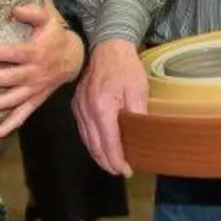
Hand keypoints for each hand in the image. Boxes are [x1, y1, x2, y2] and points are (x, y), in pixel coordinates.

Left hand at [0, 0, 84, 141]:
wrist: (74, 59)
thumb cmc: (55, 35)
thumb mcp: (50, 19)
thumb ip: (34, 11)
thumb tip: (15, 8)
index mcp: (36, 52)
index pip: (12, 54)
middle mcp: (35, 73)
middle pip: (9, 79)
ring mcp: (34, 90)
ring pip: (12, 100)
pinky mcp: (35, 101)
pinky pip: (21, 117)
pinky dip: (7, 128)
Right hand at [72, 38, 146, 176]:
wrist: (108, 47)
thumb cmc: (126, 68)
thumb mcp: (138, 89)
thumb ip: (138, 113)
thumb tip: (144, 136)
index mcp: (102, 108)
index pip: (108, 143)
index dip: (117, 160)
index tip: (126, 171)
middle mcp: (86, 110)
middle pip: (95, 145)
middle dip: (107, 162)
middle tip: (120, 172)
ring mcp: (79, 108)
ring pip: (87, 140)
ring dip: (98, 155)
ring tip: (112, 164)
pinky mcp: (76, 105)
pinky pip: (83, 131)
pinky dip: (92, 143)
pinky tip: (100, 148)